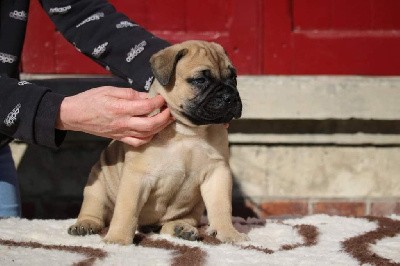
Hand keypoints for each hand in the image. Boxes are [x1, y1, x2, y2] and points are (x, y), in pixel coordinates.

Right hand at [56, 86, 173, 146]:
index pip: (146, 106)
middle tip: (170, 110)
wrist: (74, 115)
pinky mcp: (120, 139)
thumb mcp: (110, 90)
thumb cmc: (91, 99)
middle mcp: (123, 123)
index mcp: (121, 108)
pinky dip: (149, 137)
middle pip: (151, 124)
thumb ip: (130, 93)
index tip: (163, 97)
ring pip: (147, 135)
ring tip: (166, 119)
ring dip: (160, 128)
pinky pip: (138, 142)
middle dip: (165, 117)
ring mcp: (122, 133)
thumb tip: (147, 96)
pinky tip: (153, 130)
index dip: (158, 102)